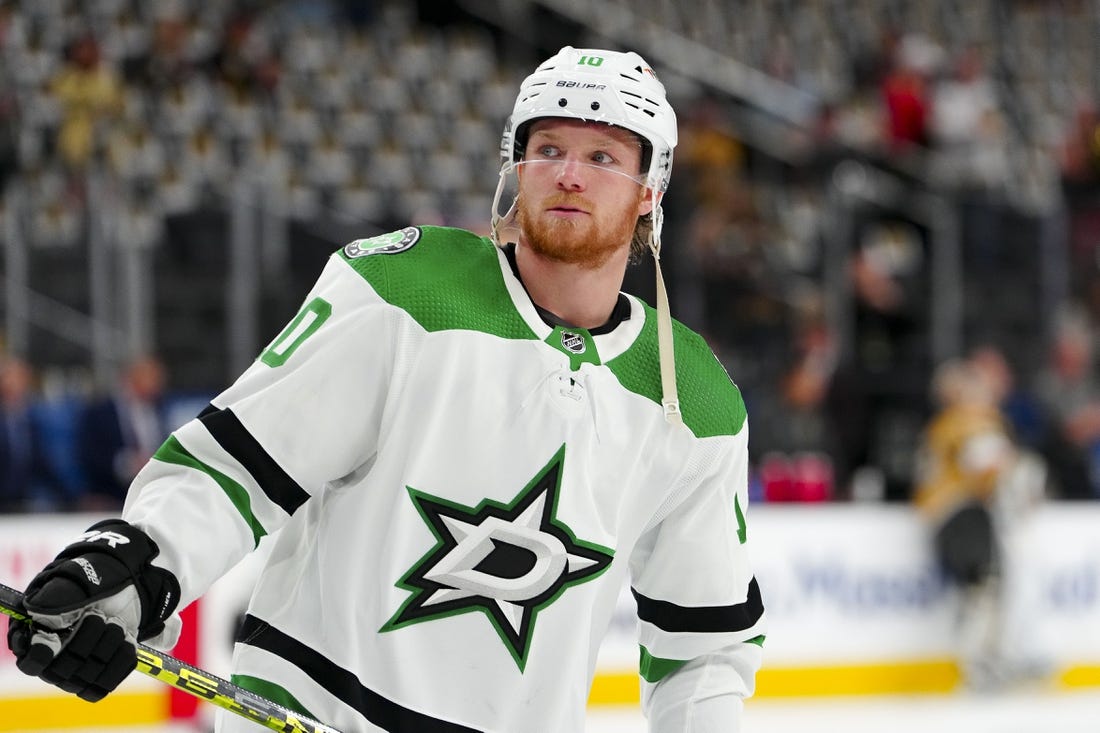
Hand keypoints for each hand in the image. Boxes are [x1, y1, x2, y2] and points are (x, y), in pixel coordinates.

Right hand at [6, 519, 180, 701]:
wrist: (122, 584)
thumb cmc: (90, 580)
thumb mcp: (71, 579)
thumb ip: (53, 596)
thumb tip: (38, 613)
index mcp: (34, 635)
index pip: (31, 662)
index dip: (42, 655)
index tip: (56, 639)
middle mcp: (51, 659)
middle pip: (65, 671)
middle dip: (88, 640)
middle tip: (99, 615)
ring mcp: (75, 671)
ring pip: (88, 678)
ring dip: (109, 647)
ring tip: (116, 623)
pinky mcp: (98, 677)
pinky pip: (106, 684)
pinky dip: (122, 660)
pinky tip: (127, 639)